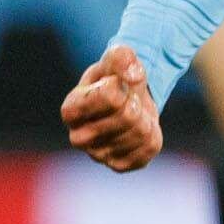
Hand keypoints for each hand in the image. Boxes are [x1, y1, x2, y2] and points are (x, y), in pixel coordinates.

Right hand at [62, 45, 161, 171]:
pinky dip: (153, 134)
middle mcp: (78, 137)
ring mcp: (98, 155)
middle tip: (129, 99)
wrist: (126, 99)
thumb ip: (122, 58)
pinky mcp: (119, 165)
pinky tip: (139, 129)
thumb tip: (133, 76)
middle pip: (127, 116)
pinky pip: (149, 148)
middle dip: (136, 101)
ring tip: (134, 113)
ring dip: (145, 116)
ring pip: (140, 132)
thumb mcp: (116, 58)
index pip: (107, 96)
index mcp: (71, 109)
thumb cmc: (114, 77)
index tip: (115, 83)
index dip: (121, 84)